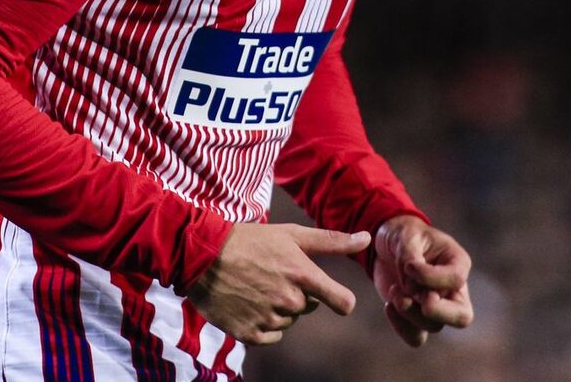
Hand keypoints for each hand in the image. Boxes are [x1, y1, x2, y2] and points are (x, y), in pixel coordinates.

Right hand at [187, 223, 369, 344]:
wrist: (203, 256)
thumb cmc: (252, 241)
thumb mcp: (292, 235)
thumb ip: (333, 241)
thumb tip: (368, 238)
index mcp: (303, 275)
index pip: (342, 302)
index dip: (342, 301)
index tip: (336, 298)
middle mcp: (289, 300)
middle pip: (309, 307)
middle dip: (298, 294)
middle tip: (274, 275)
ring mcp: (268, 319)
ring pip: (289, 321)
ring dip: (279, 308)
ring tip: (257, 286)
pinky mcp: (249, 334)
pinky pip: (271, 336)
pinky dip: (264, 323)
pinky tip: (249, 303)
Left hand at [372, 215, 473, 346]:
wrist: (388, 245)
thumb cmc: (403, 234)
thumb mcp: (406, 236)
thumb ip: (409, 257)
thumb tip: (411, 285)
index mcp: (457, 263)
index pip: (457, 279)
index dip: (431, 277)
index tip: (408, 267)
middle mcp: (452, 289)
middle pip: (461, 316)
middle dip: (437, 312)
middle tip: (414, 298)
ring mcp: (437, 306)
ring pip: (434, 326)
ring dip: (410, 313)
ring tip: (394, 292)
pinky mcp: (417, 318)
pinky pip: (417, 337)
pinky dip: (401, 327)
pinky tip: (388, 306)